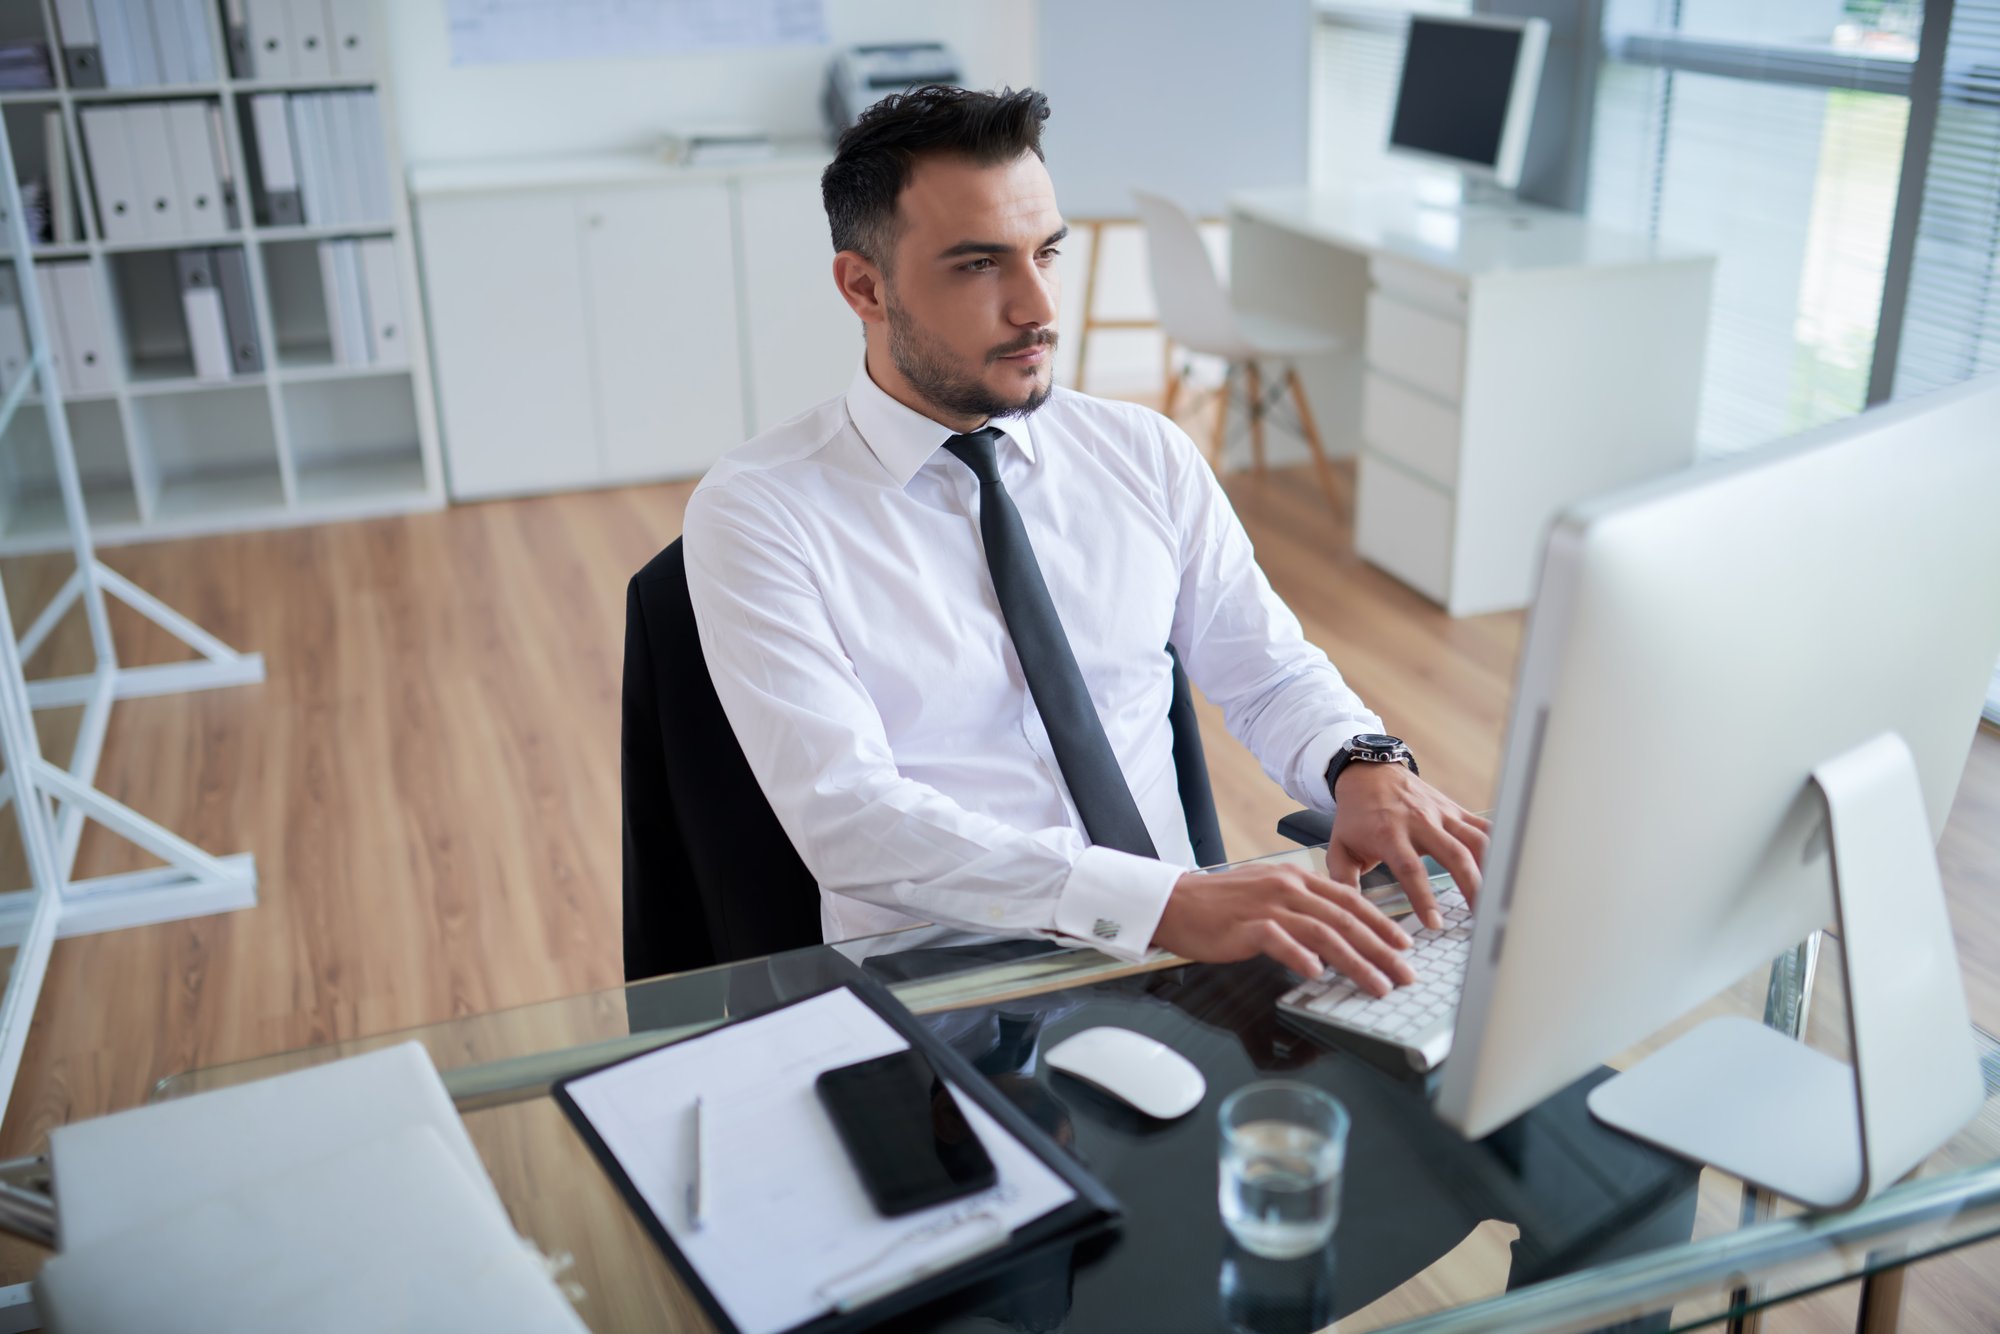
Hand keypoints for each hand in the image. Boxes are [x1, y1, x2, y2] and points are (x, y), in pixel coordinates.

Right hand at [1151, 863, 1416, 996]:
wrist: (1175, 902)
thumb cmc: (1221, 903)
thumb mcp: (1268, 893)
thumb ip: (1301, 907)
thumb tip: (1335, 934)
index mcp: (1296, 878)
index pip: (1350, 900)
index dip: (1381, 923)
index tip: (1404, 944)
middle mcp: (1287, 888)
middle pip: (1345, 919)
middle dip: (1381, 949)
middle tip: (1404, 973)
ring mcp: (1267, 905)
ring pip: (1323, 933)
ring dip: (1355, 962)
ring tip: (1377, 984)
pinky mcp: (1245, 925)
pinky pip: (1279, 941)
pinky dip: (1300, 957)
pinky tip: (1316, 974)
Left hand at [1326, 762, 1490, 929]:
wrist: (1370, 773)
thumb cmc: (1355, 816)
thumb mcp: (1340, 846)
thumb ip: (1343, 880)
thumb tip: (1351, 913)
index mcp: (1389, 834)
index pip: (1410, 869)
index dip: (1424, 897)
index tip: (1435, 924)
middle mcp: (1420, 822)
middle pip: (1455, 855)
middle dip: (1471, 887)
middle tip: (1482, 918)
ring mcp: (1442, 814)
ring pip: (1476, 842)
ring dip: (1491, 870)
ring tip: (1499, 899)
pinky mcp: (1456, 810)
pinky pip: (1483, 828)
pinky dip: (1500, 845)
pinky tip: (1509, 868)